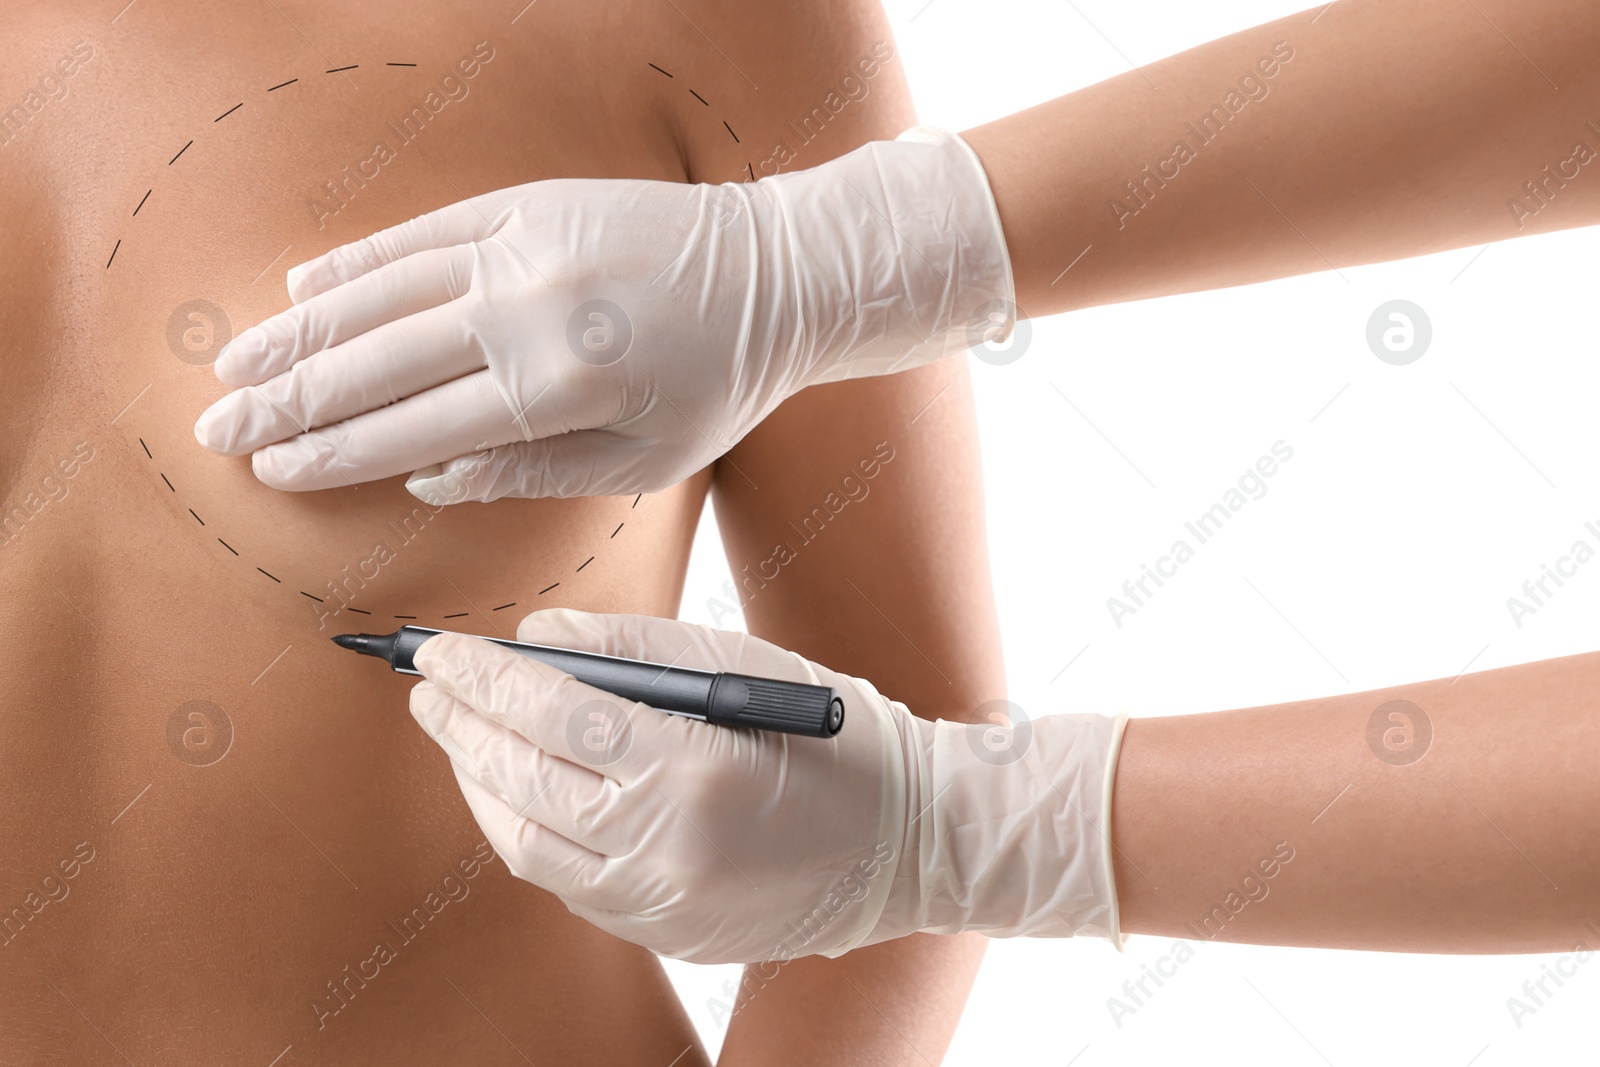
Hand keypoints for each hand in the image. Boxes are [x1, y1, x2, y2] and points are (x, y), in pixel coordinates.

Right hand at [192, 127, 1012, 500]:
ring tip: (237, 364)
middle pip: (377, 363)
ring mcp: (522, 247)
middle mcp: (526, 313)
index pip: (412, 427)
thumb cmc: (718, 385)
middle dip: (288, 401)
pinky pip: (425, 233)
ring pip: (383, 292)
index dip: (331, 452)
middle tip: (218, 428)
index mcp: (557, 389)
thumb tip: (427, 475)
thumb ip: (530, 473)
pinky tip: (306, 284)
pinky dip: (361, 260)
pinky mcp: (529, 202)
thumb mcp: (642, 461)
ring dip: (301, 330)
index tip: (271, 468)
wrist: (777, 275)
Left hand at [407, 610, 1127, 963]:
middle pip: (523, 781)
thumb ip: (633, 646)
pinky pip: (566, 881)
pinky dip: (525, 828)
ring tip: (455, 732)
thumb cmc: (832, 735)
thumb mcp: (743, 665)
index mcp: (694, 767)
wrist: (908, 841)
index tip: (436, 649)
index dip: (483, 679)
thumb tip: (536, 635)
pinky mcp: (664, 933)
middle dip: (462, 727)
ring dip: (479, 782)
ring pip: (527, 843)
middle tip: (426, 683)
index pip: (552, 714)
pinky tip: (512, 788)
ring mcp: (662, 903)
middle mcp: (668, 847)